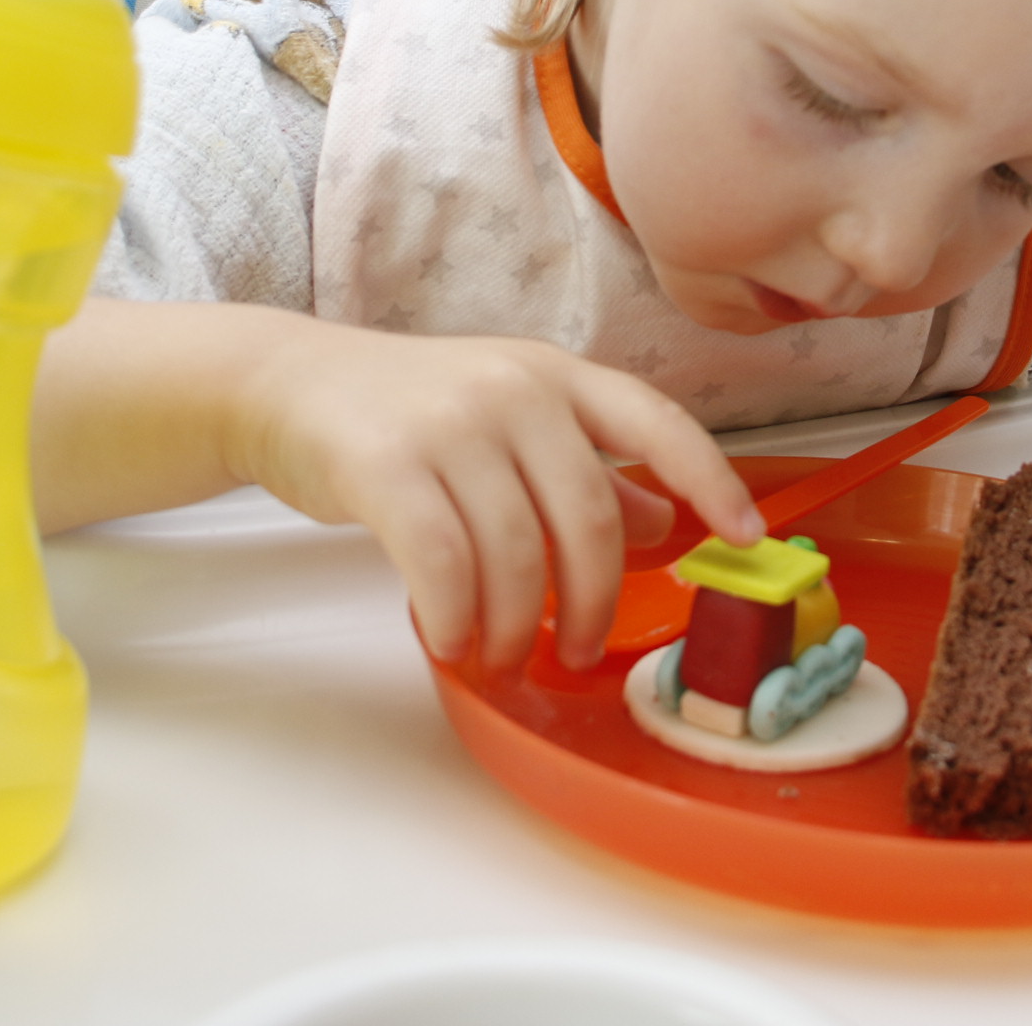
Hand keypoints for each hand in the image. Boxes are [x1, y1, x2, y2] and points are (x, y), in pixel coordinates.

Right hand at [224, 325, 761, 670]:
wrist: (285, 386)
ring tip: (502, 655)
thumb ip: (584, 469)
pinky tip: (452, 638)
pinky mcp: (385, 463)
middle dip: (592, 601)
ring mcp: (449, 422)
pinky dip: (457, 616)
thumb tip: (660, 520)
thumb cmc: (405, 413)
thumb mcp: (507, 425)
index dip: (710, 478)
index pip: (655, 420)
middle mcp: (514, 388)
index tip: (746, 536)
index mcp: (555, 377)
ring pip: (516, 551)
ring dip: (516, 625)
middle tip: (580, 652)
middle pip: (588, 515)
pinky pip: (443, 562)